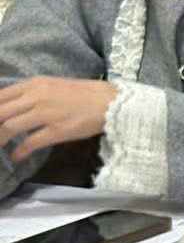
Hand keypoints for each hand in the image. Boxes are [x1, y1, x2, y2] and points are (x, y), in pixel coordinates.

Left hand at [0, 77, 117, 160]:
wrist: (112, 102)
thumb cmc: (85, 94)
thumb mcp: (53, 85)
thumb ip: (32, 93)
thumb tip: (12, 106)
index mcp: (34, 85)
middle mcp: (35, 97)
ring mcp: (45, 114)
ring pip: (9, 127)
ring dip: (0, 140)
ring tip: (0, 147)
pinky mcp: (57, 131)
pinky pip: (30, 142)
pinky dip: (19, 152)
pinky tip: (17, 157)